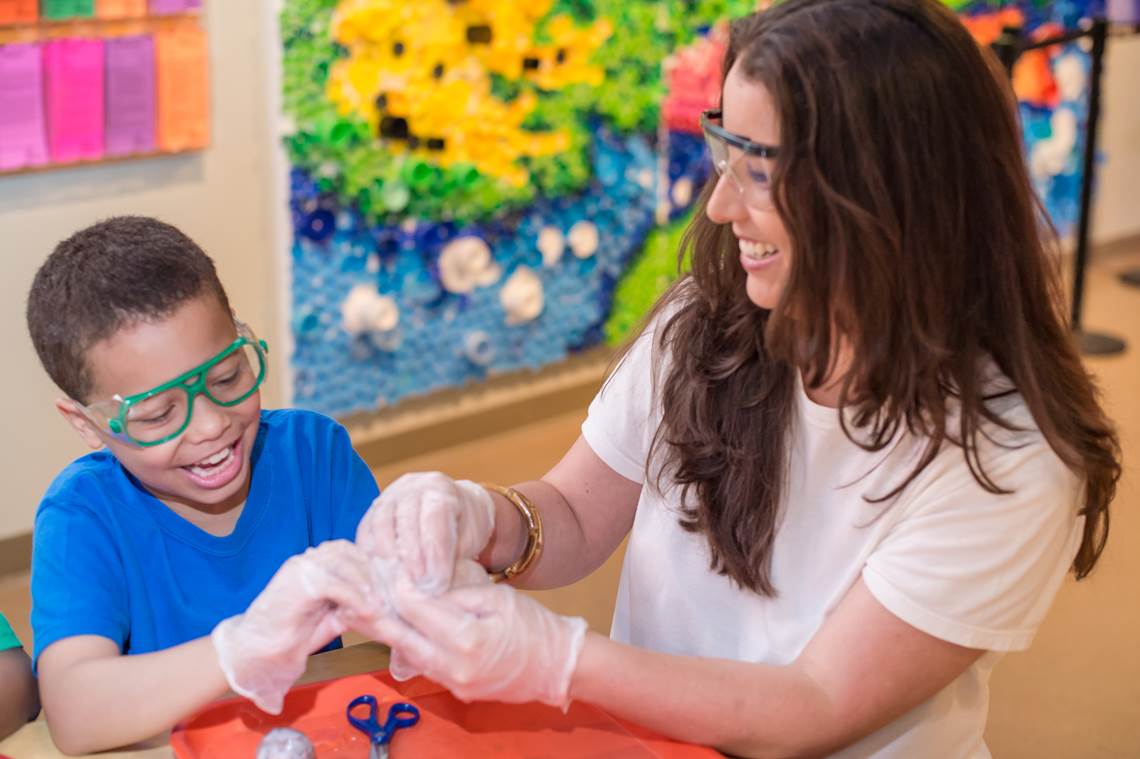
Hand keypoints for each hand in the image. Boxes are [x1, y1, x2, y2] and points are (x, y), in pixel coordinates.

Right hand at [212, 540, 375, 713]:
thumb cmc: (293, 634)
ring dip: (367, 585)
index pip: (353, 551)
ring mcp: (302, 566)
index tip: (393, 586)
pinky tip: (367, 611)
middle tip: (391, 597)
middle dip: (374, 574)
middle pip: (352, 553)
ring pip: (345, 564)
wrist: (257, 650)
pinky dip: (355, 597)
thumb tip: (383, 602)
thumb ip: (352, 603)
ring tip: (381, 606)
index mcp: (317, 562)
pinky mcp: (298, 581)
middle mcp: (310, 558)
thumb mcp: (332, 614)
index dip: (374, 567)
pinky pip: (335, 583)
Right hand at [356, 472, 494, 594]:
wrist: (455, 508)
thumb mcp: (468, 539)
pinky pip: (366, 528)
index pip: (435, 518)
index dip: (435, 552)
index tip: (438, 582)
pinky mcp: (375, 508)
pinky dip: (370, 551)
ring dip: (387, 556)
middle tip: (419, 586)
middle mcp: (414, 487)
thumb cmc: (464, 528)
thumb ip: (452, 555)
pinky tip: (379, 572)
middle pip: (406, 519)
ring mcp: (391, 495)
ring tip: (397, 582)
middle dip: (412, 557)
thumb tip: (433, 584)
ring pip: (381, 522)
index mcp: (442, 489)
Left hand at [373, 580, 587, 709]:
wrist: (557, 666)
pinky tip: (397, 629)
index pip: (418, 610)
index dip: (399, 587)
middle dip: (378, 614)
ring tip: (367, 609)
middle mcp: (454, 668)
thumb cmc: (533, 626)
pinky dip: (408, 644)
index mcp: (467, 640)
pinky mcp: (455, 690)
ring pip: (408, 653)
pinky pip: (423, 664)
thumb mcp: (497, 597)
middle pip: (402, 637)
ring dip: (389, 631)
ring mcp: (453, 683)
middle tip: (357, 593)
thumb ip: (456, 593)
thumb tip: (419, 586)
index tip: (384, 569)